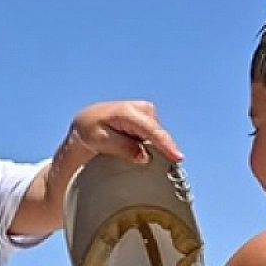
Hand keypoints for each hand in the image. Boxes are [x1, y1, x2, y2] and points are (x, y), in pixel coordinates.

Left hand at [67, 101, 182, 164]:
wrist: (88, 121)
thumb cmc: (90, 131)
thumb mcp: (100, 141)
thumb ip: (123, 148)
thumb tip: (145, 157)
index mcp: (127, 111)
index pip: (151, 130)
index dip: (165, 145)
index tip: (178, 158)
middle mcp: (141, 108)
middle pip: (157, 134)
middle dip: (156, 150)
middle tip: (130, 158)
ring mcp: (147, 112)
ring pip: (155, 136)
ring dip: (148, 147)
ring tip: (123, 147)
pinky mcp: (148, 118)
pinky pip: (153, 136)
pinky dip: (148, 145)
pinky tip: (133, 147)